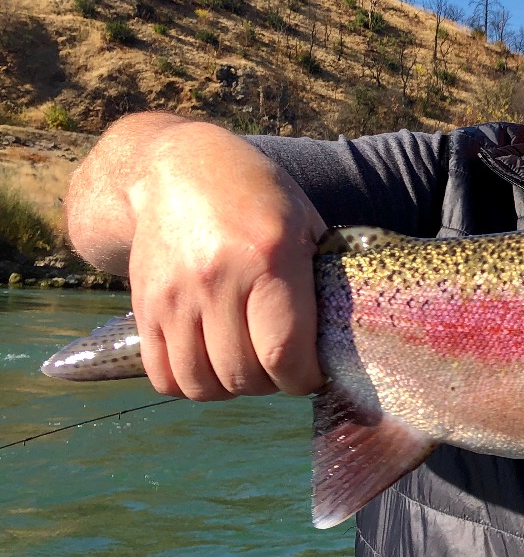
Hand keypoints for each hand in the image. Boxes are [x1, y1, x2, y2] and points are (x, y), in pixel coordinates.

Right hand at [78, 118, 328, 400]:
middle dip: (272, 384)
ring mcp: (175, 296)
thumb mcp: (305, 221)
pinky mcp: (144, 306)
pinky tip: (213, 364)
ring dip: (232, 388)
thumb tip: (346, 337)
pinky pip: (164, 376)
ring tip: (249, 366)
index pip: (284, 353)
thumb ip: (323, 278)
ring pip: (203, 384)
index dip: (303, 379)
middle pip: (244, 374)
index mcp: (269, 258)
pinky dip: (192, 385)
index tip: (311, 374)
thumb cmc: (256, 194)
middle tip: (283, 368)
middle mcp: (217, 279)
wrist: (176, 168)